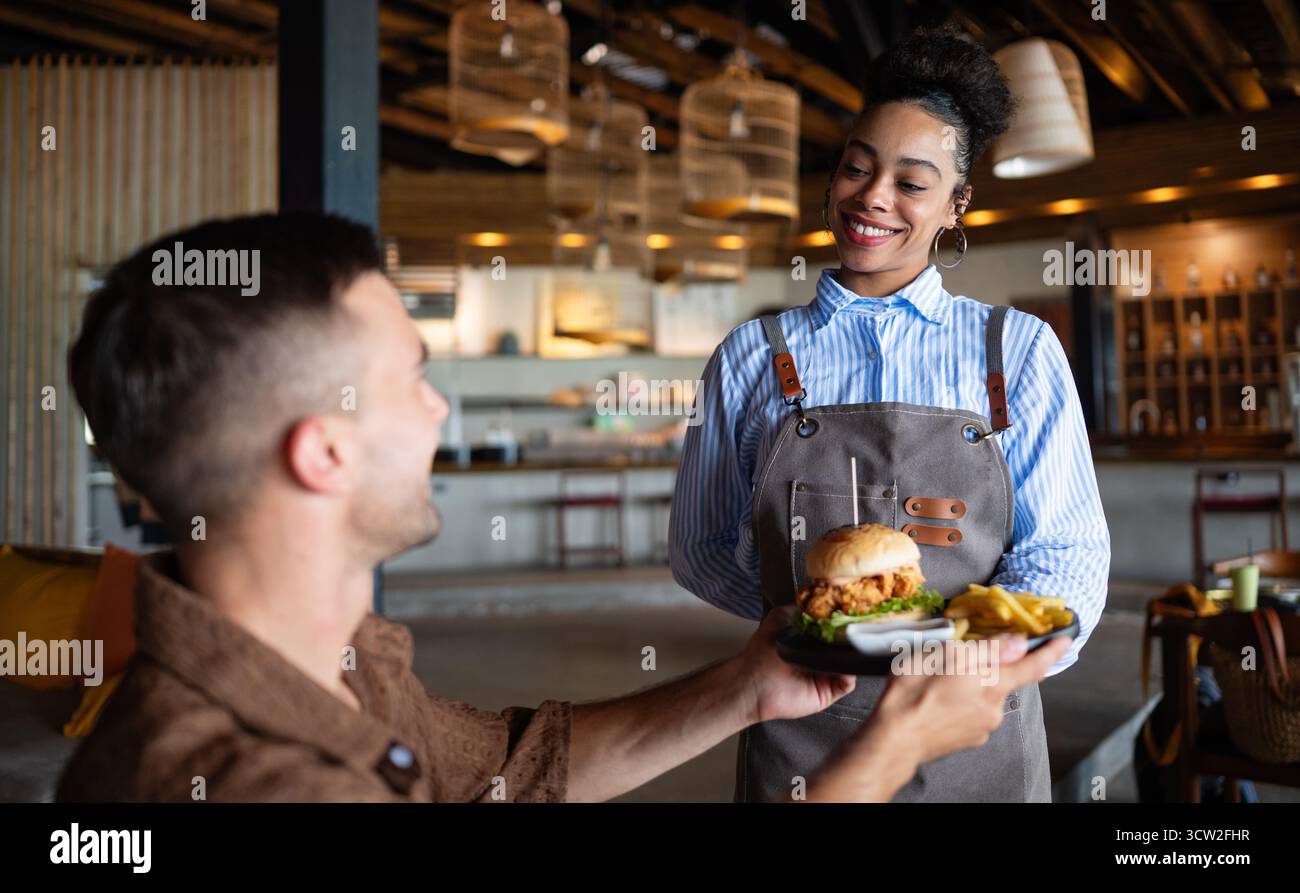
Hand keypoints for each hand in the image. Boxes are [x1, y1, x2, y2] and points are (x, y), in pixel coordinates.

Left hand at [733, 605, 855, 723]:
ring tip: (853, 646)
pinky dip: (850, 674)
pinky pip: (848, 682)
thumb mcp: (781, 617)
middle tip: (860, 628)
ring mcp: (827, 672)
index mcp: (814, 636)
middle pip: (849, 644)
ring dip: (855, 655)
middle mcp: (823, 653)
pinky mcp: (829, 691)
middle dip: (855, 637)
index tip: (855, 611)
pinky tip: (844, 665)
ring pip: (852, 663)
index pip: (839, 626)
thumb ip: (802, 607)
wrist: (754, 683)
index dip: (847, 620)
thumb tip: (823, 597)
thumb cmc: (763, 651)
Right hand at [869, 633, 1070, 766]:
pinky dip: (963, 702)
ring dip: (973, 685)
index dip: (1050, 651)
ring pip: (985, 697)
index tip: (1065, 638)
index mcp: (993, 684)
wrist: (895, 739)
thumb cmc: (916, 691)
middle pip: (1003, 681)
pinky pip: (973, 713)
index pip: (1032, 666)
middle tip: (962, 657)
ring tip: (939, 680)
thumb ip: (987, 650)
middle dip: (991, 667)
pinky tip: (939, 699)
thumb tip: (1018, 643)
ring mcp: (982, 728)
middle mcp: (995, 709)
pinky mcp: (968, 739)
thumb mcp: (948, 656)